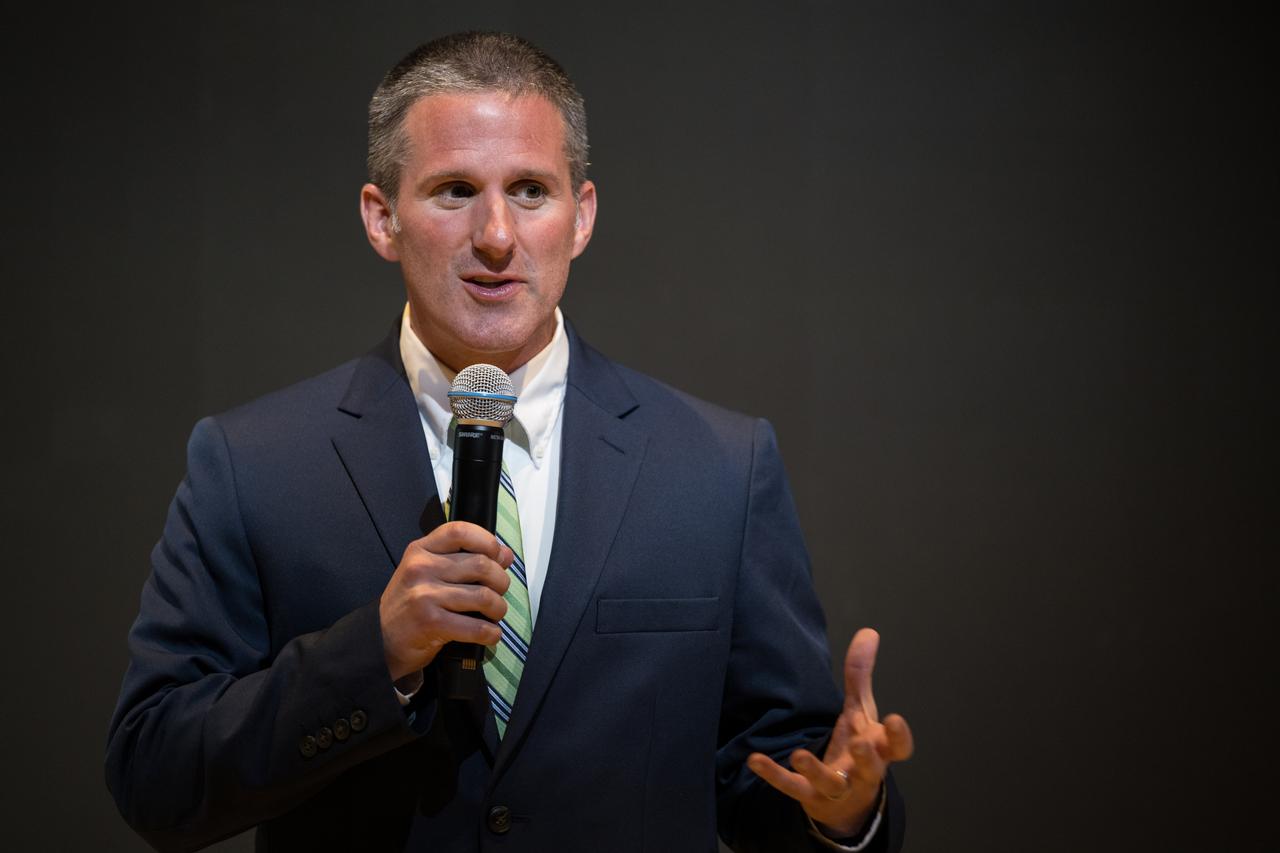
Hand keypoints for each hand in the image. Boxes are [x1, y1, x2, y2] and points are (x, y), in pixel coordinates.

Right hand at [379, 521, 513, 680]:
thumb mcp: (429, 573)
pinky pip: (476, 627)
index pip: (460, 531)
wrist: (382, 638)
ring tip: (495, 613)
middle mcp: (421, 568)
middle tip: (499, 591)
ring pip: (484, 596)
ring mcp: (425, 595)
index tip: (496, 555)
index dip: (487, 541)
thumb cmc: (409, 604)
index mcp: (421, 550)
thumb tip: (505, 555)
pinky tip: (490, 634)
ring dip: (499, 608)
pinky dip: (491, 633)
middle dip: (501, 581)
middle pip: (481, 564)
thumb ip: (464, 559)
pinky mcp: (431, 623)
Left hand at [746, 628, 913, 837]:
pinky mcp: (809, 795)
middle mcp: (862, 772)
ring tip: (799, 754)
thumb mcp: (860, 711)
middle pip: (870, 767)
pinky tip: (755, 760)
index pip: (898, 747)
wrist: (846, 801)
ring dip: (815, 769)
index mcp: (879, 750)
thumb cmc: (857, 748)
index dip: (900, 736)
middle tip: (860, 744)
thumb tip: (869, 632)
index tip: (896, 719)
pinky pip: (791, 786)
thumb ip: (861, 675)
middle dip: (866, 757)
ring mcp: (837, 786)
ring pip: (829, 782)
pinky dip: (773, 774)